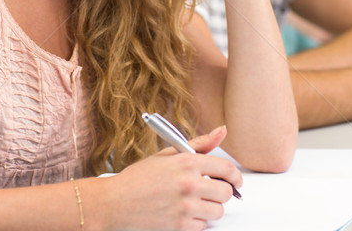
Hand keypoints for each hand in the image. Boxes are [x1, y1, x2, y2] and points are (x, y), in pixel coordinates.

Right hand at [103, 126, 241, 230]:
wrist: (116, 202)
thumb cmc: (139, 178)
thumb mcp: (168, 153)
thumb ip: (199, 144)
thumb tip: (221, 131)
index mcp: (187, 161)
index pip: (226, 168)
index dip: (235, 176)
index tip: (235, 180)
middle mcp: (189, 183)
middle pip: (226, 192)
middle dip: (222, 192)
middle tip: (212, 190)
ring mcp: (185, 206)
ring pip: (218, 211)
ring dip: (211, 208)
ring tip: (197, 202)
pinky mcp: (180, 226)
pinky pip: (204, 226)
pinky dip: (198, 222)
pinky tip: (185, 213)